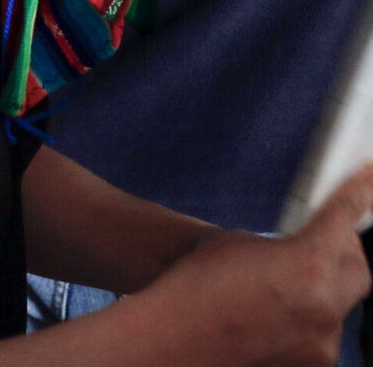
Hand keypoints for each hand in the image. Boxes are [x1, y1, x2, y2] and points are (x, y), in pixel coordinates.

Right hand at [139, 164, 372, 365]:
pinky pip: (321, 332)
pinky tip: (272, 313)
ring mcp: (322, 341)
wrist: (173, 340)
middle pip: (358, 267)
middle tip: (324, 237)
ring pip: (339, 303)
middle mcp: (325, 305)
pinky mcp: (312, 363)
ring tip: (279, 286)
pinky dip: (305, 319)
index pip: (344, 217)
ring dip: (320, 289)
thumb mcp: (235, 244)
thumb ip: (280, 242)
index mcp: (307, 264)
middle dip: (345, 250)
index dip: (359, 192)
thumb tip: (298, 246)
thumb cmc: (193, 292)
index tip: (368, 177)